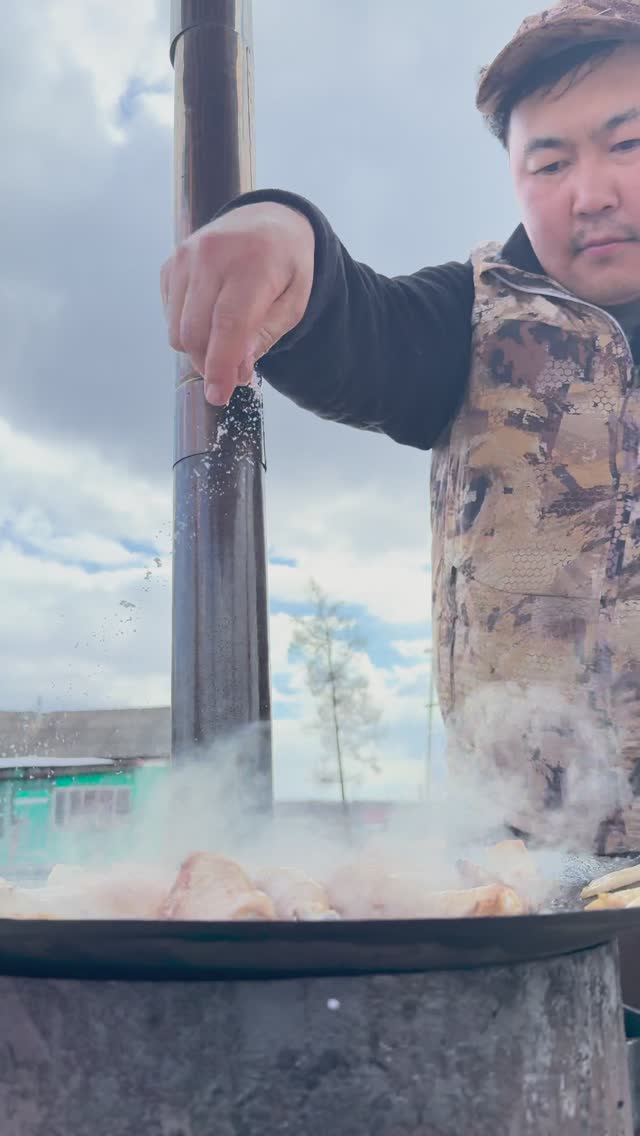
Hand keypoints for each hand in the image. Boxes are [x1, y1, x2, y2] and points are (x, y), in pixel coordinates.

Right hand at [160, 202, 314, 404]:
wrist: (268, 221)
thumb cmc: (285, 266)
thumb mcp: (293, 303)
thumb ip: (264, 337)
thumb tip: (235, 370)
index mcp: (253, 263)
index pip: (228, 324)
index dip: (220, 365)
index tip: (218, 395)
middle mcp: (213, 255)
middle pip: (195, 331)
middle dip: (209, 364)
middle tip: (230, 374)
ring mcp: (186, 257)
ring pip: (177, 328)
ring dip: (197, 349)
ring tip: (224, 342)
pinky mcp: (171, 264)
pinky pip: (170, 315)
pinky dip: (188, 328)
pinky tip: (210, 317)